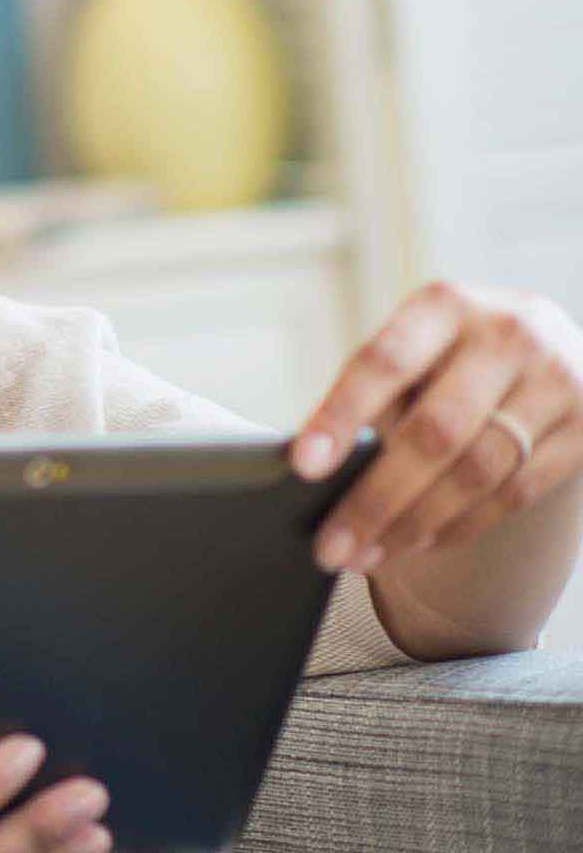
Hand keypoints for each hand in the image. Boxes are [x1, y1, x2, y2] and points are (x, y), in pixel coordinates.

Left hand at [290, 280, 582, 572]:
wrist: (549, 347)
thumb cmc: (452, 355)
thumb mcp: (418, 348)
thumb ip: (375, 396)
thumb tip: (315, 468)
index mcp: (445, 305)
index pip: (384, 362)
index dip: (342, 414)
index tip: (303, 464)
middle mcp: (508, 335)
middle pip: (435, 432)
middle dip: (375, 498)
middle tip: (330, 546)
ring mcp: (556, 380)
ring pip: (477, 473)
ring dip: (414, 525)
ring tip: (365, 556)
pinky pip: (514, 494)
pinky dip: (458, 526)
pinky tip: (416, 544)